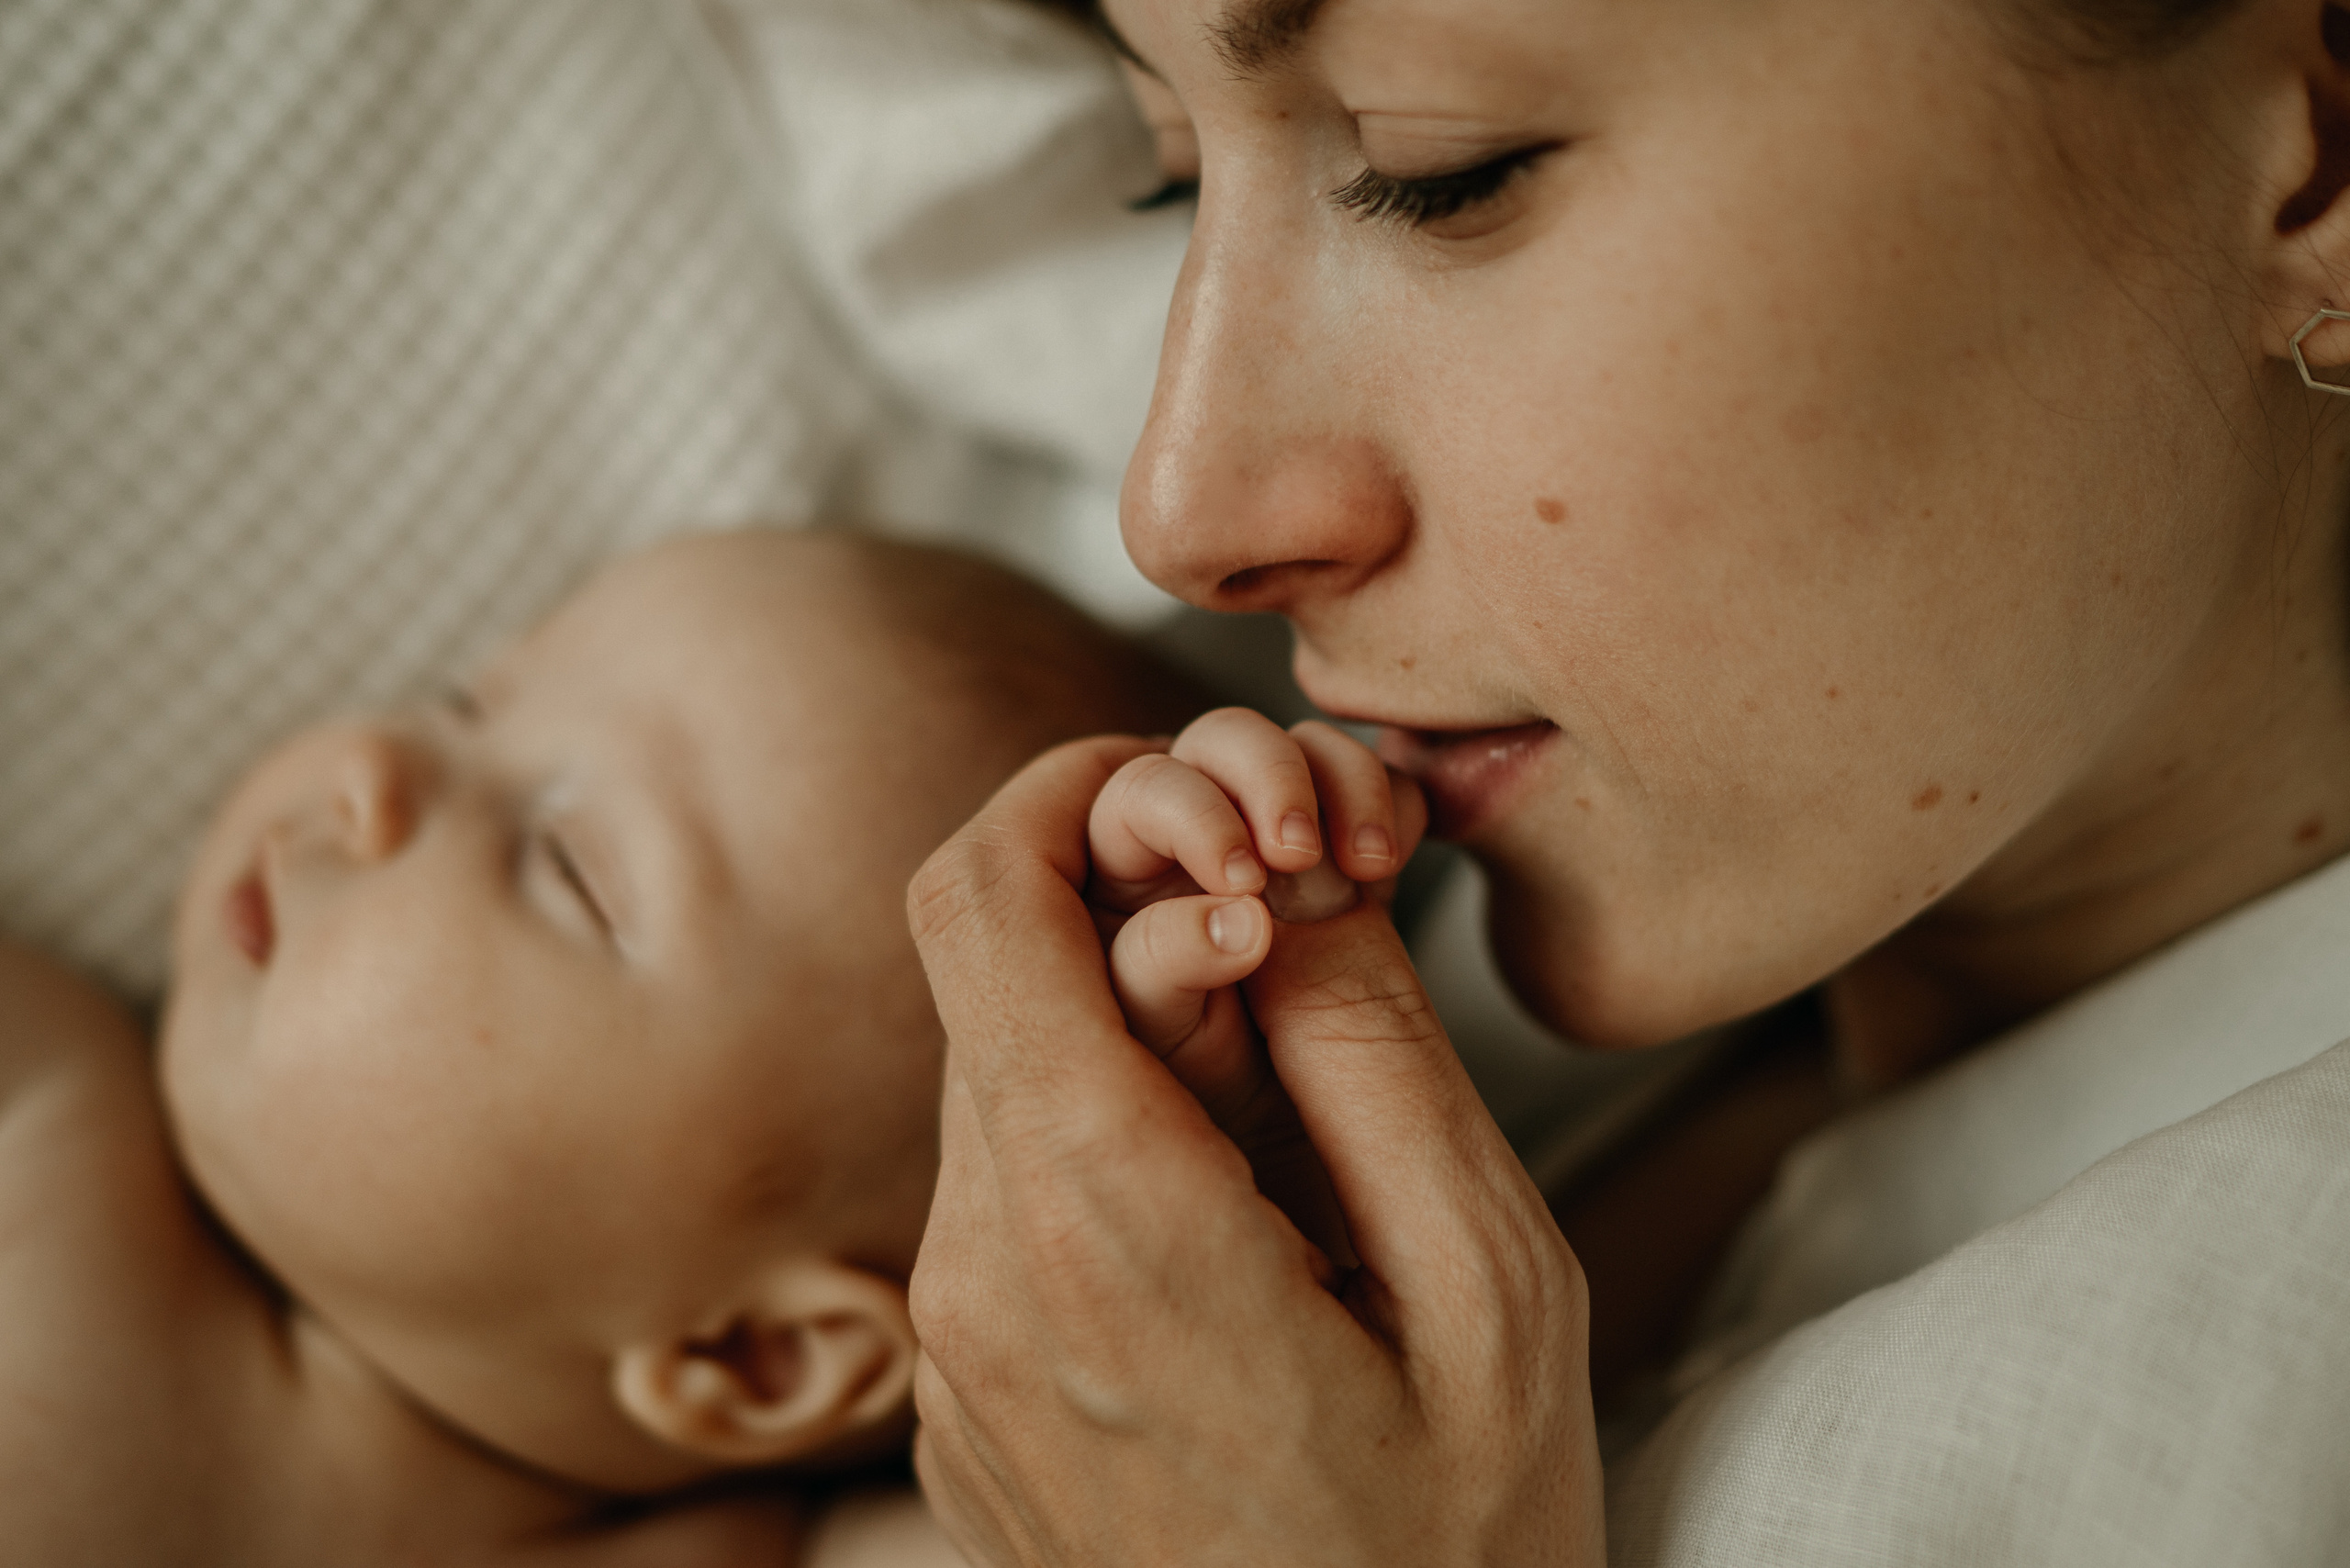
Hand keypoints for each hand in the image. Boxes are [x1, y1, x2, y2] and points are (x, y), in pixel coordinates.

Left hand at [905, 732, 1605, 1566]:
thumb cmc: (1456, 1549)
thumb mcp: (1487, 1282)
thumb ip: (1370, 1047)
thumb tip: (1277, 877)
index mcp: (1105, 1221)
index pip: (985, 897)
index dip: (1090, 795)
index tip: (1230, 825)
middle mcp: (982, 1273)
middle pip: (997, 971)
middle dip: (1138, 907)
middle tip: (1308, 949)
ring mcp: (959, 1349)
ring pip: (1006, 1078)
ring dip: (1136, 1033)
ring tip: (1306, 1123)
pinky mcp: (970, 1398)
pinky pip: (1008, 1196)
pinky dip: (1111, 1141)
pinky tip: (1252, 1222)